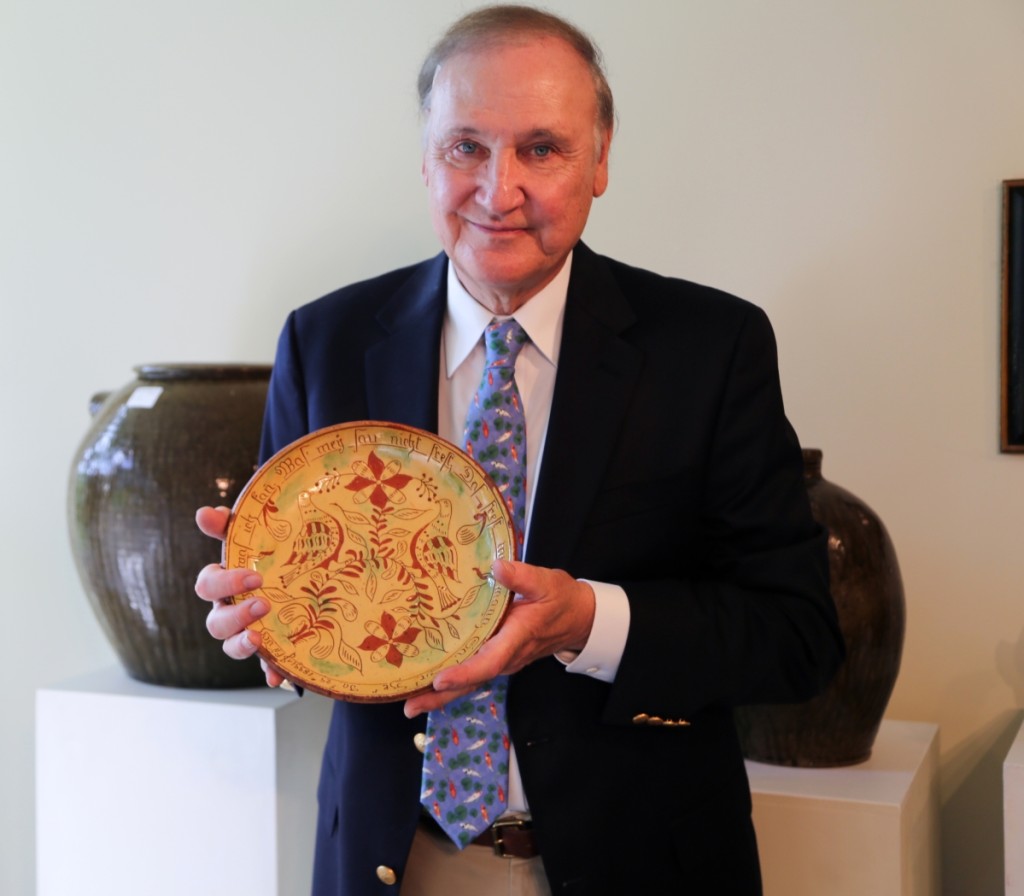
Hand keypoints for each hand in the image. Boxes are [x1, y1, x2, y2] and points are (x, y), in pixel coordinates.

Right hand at [193, 505, 285, 687]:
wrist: (303, 580)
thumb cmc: (269, 556)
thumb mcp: (254, 539)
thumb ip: (230, 526)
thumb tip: (205, 513)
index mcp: (224, 584)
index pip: (208, 584)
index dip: (226, 582)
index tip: (255, 576)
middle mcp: (229, 611)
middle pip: (215, 622)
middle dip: (236, 615)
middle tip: (263, 603)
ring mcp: (247, 633)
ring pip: (230, 646)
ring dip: (241, 644)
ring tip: (260, 637)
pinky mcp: (270, 651)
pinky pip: (264, 667)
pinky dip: (269, 672)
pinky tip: (276, 675)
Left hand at [402, 559, 595, 716]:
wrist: (578, 618)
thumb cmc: (561, 598)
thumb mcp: (546, 582)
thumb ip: (522, 576)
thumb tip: (496, 568)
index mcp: (517, 638)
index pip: (489, 661)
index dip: (464, 673)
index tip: (440, 680)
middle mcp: (507, 656)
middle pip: (472, 680)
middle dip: (441, 696)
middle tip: (410, 707)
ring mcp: (502, 660)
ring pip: (470, 680)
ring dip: (441, 693)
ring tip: (410, 701)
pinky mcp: (497, 656)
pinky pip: (473, 672)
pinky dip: (451, 681)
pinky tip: (427, 682)